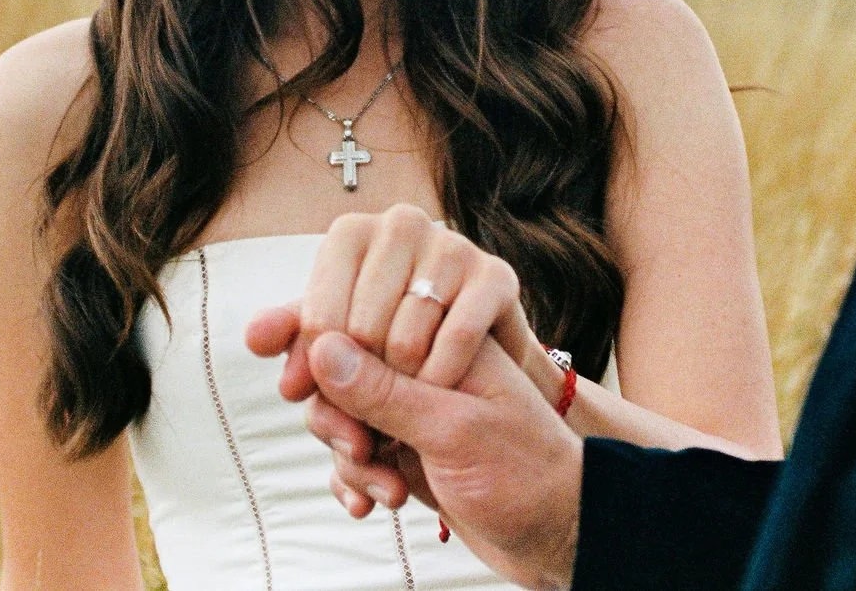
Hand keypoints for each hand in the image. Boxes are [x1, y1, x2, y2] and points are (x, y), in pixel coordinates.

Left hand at [253, 204, 554, 402]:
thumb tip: (256, 338)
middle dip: (359, 382)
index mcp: (352, 232)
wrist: (476, 370)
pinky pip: (457, 338)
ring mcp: (452, 245)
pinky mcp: (496, 275)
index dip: (315, 365)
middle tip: (365, 409)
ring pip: (406, 336)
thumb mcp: (337, 340)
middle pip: (360, 328)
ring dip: (401, 388)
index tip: (315, 393)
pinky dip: (442, 378)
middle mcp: (402, 224)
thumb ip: (295, 336)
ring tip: (398, 405)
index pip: (318, 313)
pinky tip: (435, 395)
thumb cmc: (390, 347)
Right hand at [310, 329, 583, 590]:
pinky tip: (370, 504)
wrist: (560, 536)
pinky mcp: (406, 450)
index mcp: (444, 339)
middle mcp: (424, 367)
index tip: (295, 383)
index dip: (318, 346)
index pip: (361, 318)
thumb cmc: (527, 475)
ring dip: (349, 455)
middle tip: (357, 447)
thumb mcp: (455, 430)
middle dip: (334, 413)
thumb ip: (387, 391)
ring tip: (387, 488)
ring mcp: (413, 410)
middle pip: (340, 369)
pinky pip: (354, 454)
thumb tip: (321, 348)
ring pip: (342, 415)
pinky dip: (354, 479)